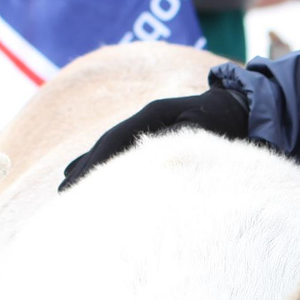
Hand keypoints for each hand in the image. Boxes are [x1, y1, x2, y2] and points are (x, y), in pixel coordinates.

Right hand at [59, 81, 250, 189]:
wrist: (237, 105)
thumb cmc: (224, 118)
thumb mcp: (208, 123)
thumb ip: (188, 128)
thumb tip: (169, 136)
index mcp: (151, 115)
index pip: (115, 141)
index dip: (96, 163)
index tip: (80, 185)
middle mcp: (142, 118)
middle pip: (105, 146)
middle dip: (84, 169)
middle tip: (63, 194)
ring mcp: (144, 125)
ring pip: (108, 149)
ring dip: (87, 168)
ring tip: (64, 188)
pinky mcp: (149, 134)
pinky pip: (118, 151)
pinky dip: (102, 163)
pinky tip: (83, 175)